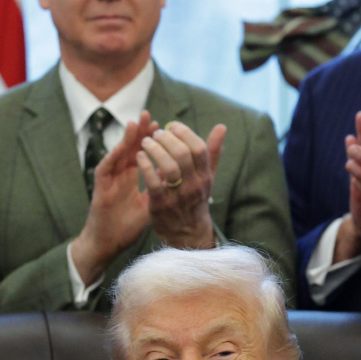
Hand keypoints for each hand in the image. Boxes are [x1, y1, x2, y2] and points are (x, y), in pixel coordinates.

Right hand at [71, 111, 155, 284]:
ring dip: (126, 138)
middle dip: (141, 132)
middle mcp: (120, 174)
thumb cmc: (126, 225)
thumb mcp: (150, 204)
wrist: (108, 242)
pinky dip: (113, 156)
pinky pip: (105, 168)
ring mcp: (109, 180)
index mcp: (131, 177)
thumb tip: (180, 174)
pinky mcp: (99, 188)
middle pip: (131, 148)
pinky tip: (121, 147)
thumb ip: (162, 187)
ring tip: (136, 123)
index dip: (154, 140)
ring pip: (118, 153)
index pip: (144, 153)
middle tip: (151, 116)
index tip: (166, 127)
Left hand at [136, 121, 224, 250]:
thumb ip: (212, 152)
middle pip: (184, 154)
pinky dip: (146, 166)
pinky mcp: (161, 205)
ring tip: (145, 142)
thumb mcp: (207, 177)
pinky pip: (154, 183)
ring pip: (169, 166)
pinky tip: (139, 156)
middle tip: (155, 133)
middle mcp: (194, 185)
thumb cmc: (195, 199)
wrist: (187, 234)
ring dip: (155, 150)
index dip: (185, 133)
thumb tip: (221, 127)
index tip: (172, 126)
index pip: (199, 148)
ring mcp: (178, 196)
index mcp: (205, 175)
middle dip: (167, 139)